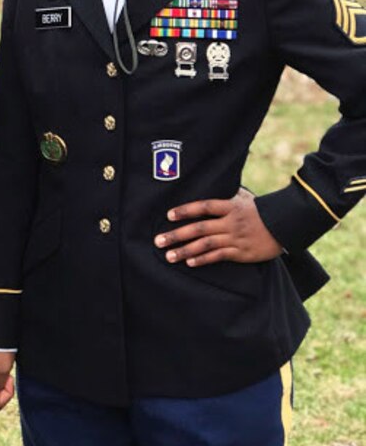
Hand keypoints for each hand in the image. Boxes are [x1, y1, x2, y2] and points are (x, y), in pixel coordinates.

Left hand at [154, 188, 282, 266]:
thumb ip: (227, 195)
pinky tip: (190, 262)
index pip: (203, 207)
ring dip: (185, 250)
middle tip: (158, 240)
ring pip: (205, 244)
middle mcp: (230, 222)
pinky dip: (203, 259)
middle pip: (199, 228)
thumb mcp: (244, 197)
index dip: (186, 210)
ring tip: (169, 255)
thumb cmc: (262, 209)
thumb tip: (214, 183)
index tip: (169, 215)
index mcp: (230, 206)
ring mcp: (235, 238)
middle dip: (176, 234)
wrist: (286, 225)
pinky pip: (218, 256)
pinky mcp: (241, 252)